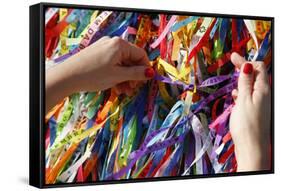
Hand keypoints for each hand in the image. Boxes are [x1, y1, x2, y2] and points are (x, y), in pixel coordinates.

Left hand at [46, 36, 153, 111]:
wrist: (67, 76)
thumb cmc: (94, 75)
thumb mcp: (118, 76)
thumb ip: (136, 74)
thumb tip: (151, 73)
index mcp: (120, 45)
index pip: (140, 55)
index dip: (145, 69)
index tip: (144, 82)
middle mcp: (113, 43)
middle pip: (130, 60)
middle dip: (133, 76)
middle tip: (132, 89)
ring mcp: (104, 48)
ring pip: (121, 64)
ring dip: (124, 78)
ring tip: (123, 92)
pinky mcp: (97, 54)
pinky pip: (112, 64)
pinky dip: (115, 75)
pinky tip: (115, 88)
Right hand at [229, 52, 270, 170]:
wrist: (252, 147)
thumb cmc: (247, 124)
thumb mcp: (244, 100)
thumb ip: (245, 82)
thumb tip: (247, 65)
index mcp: (263, 89)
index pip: (258, 68)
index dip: (246, 60)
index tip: (232, 56)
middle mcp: (264, 94)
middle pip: (256, 75)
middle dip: (244, 67)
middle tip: (232, 60)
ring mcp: (260, 103)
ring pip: (252, 85)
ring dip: (243, 80)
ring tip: (233, 78)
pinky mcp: (255, 110)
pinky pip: (250, 95)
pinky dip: (242, 92)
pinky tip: (235, 95)